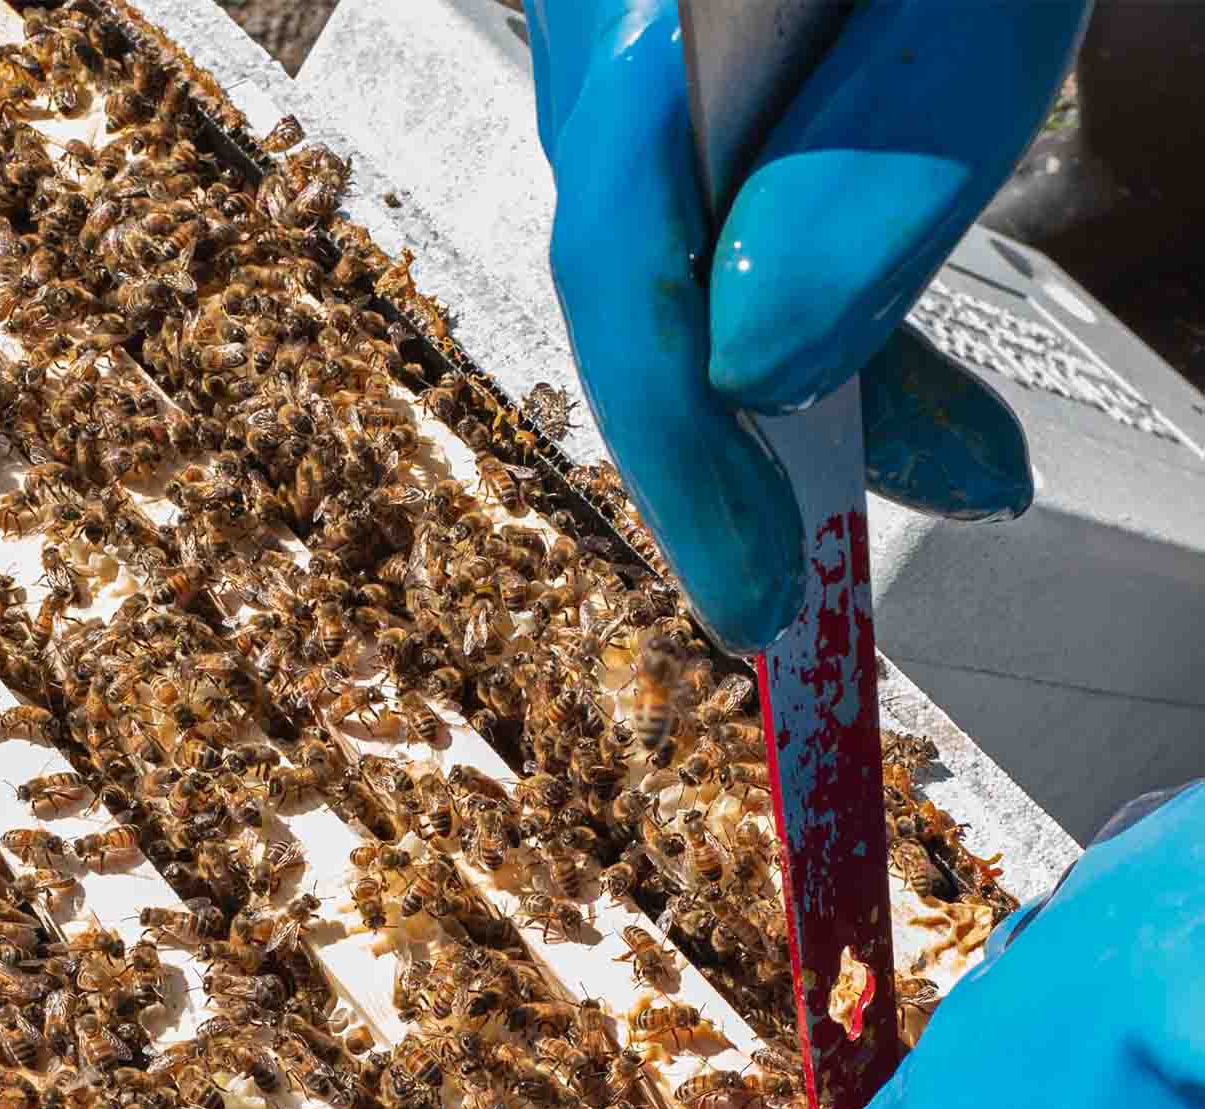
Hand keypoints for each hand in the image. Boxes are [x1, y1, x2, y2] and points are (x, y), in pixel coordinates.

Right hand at [523, 0, 1087, 652]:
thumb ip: (876, 169)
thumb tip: (756, 372)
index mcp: (657, 22)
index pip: (626, 271)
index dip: (687, 466)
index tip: (760, 606)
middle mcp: (618, 35)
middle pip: (647, 284)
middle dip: (750, 447)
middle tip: (833, 568)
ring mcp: (644, 45)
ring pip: (691, 257)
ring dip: (802, 378)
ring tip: (933, 451)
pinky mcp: (692, 56)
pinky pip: (724, 202)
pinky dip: (810, 287)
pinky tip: (882, 340)